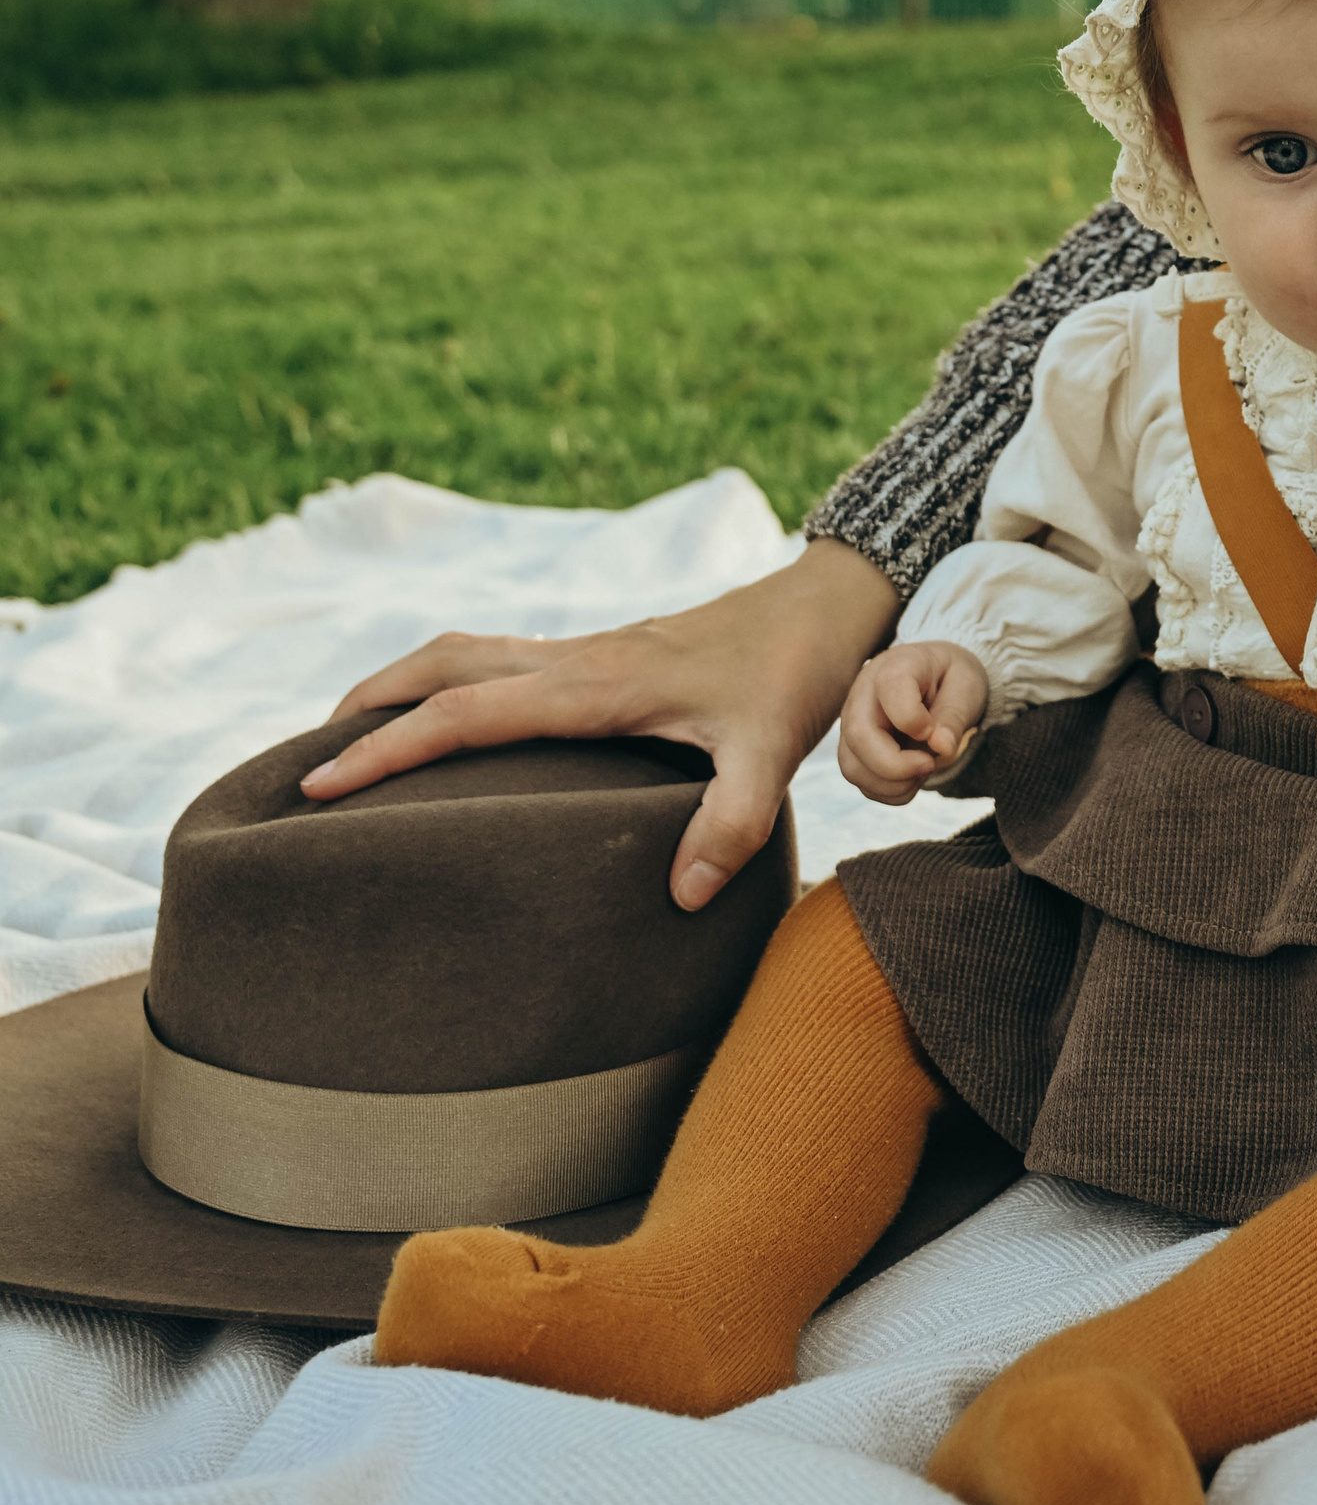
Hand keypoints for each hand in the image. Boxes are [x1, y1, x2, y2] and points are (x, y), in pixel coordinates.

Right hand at [301, 537, 898, 909]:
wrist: (821, 608)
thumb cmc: (794, 678)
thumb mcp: (771, 756)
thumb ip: (729, 825)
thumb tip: (679, 896)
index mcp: (592, 683)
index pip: (463, 714)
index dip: (388, 750)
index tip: (323, 787)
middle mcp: (572, 658)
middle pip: (437, 667)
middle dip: (365, 710)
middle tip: (307, 765)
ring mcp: (583, 651)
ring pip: (462, 655)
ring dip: (399, 688)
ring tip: (353, 739)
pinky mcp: (601, 655)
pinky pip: (499, 663)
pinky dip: (449, 685)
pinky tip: (455, 725)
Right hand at [837, 641, 988, 804]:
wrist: (937, 679)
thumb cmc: (951, 679)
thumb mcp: (966, 687)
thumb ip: (954, 714)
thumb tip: (941, 747)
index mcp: (895, 667)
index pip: (890, 690)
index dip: (913, 720)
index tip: (934, 732)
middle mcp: (863, 695)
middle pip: (859, 737)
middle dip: (896, 766)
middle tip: (930, 763)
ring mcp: (853, 724)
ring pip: (853, 767)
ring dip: (894, 784)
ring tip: (924, 767)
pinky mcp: (854, 750)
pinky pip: (862, 782)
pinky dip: (891, 791)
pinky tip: (913, 776)